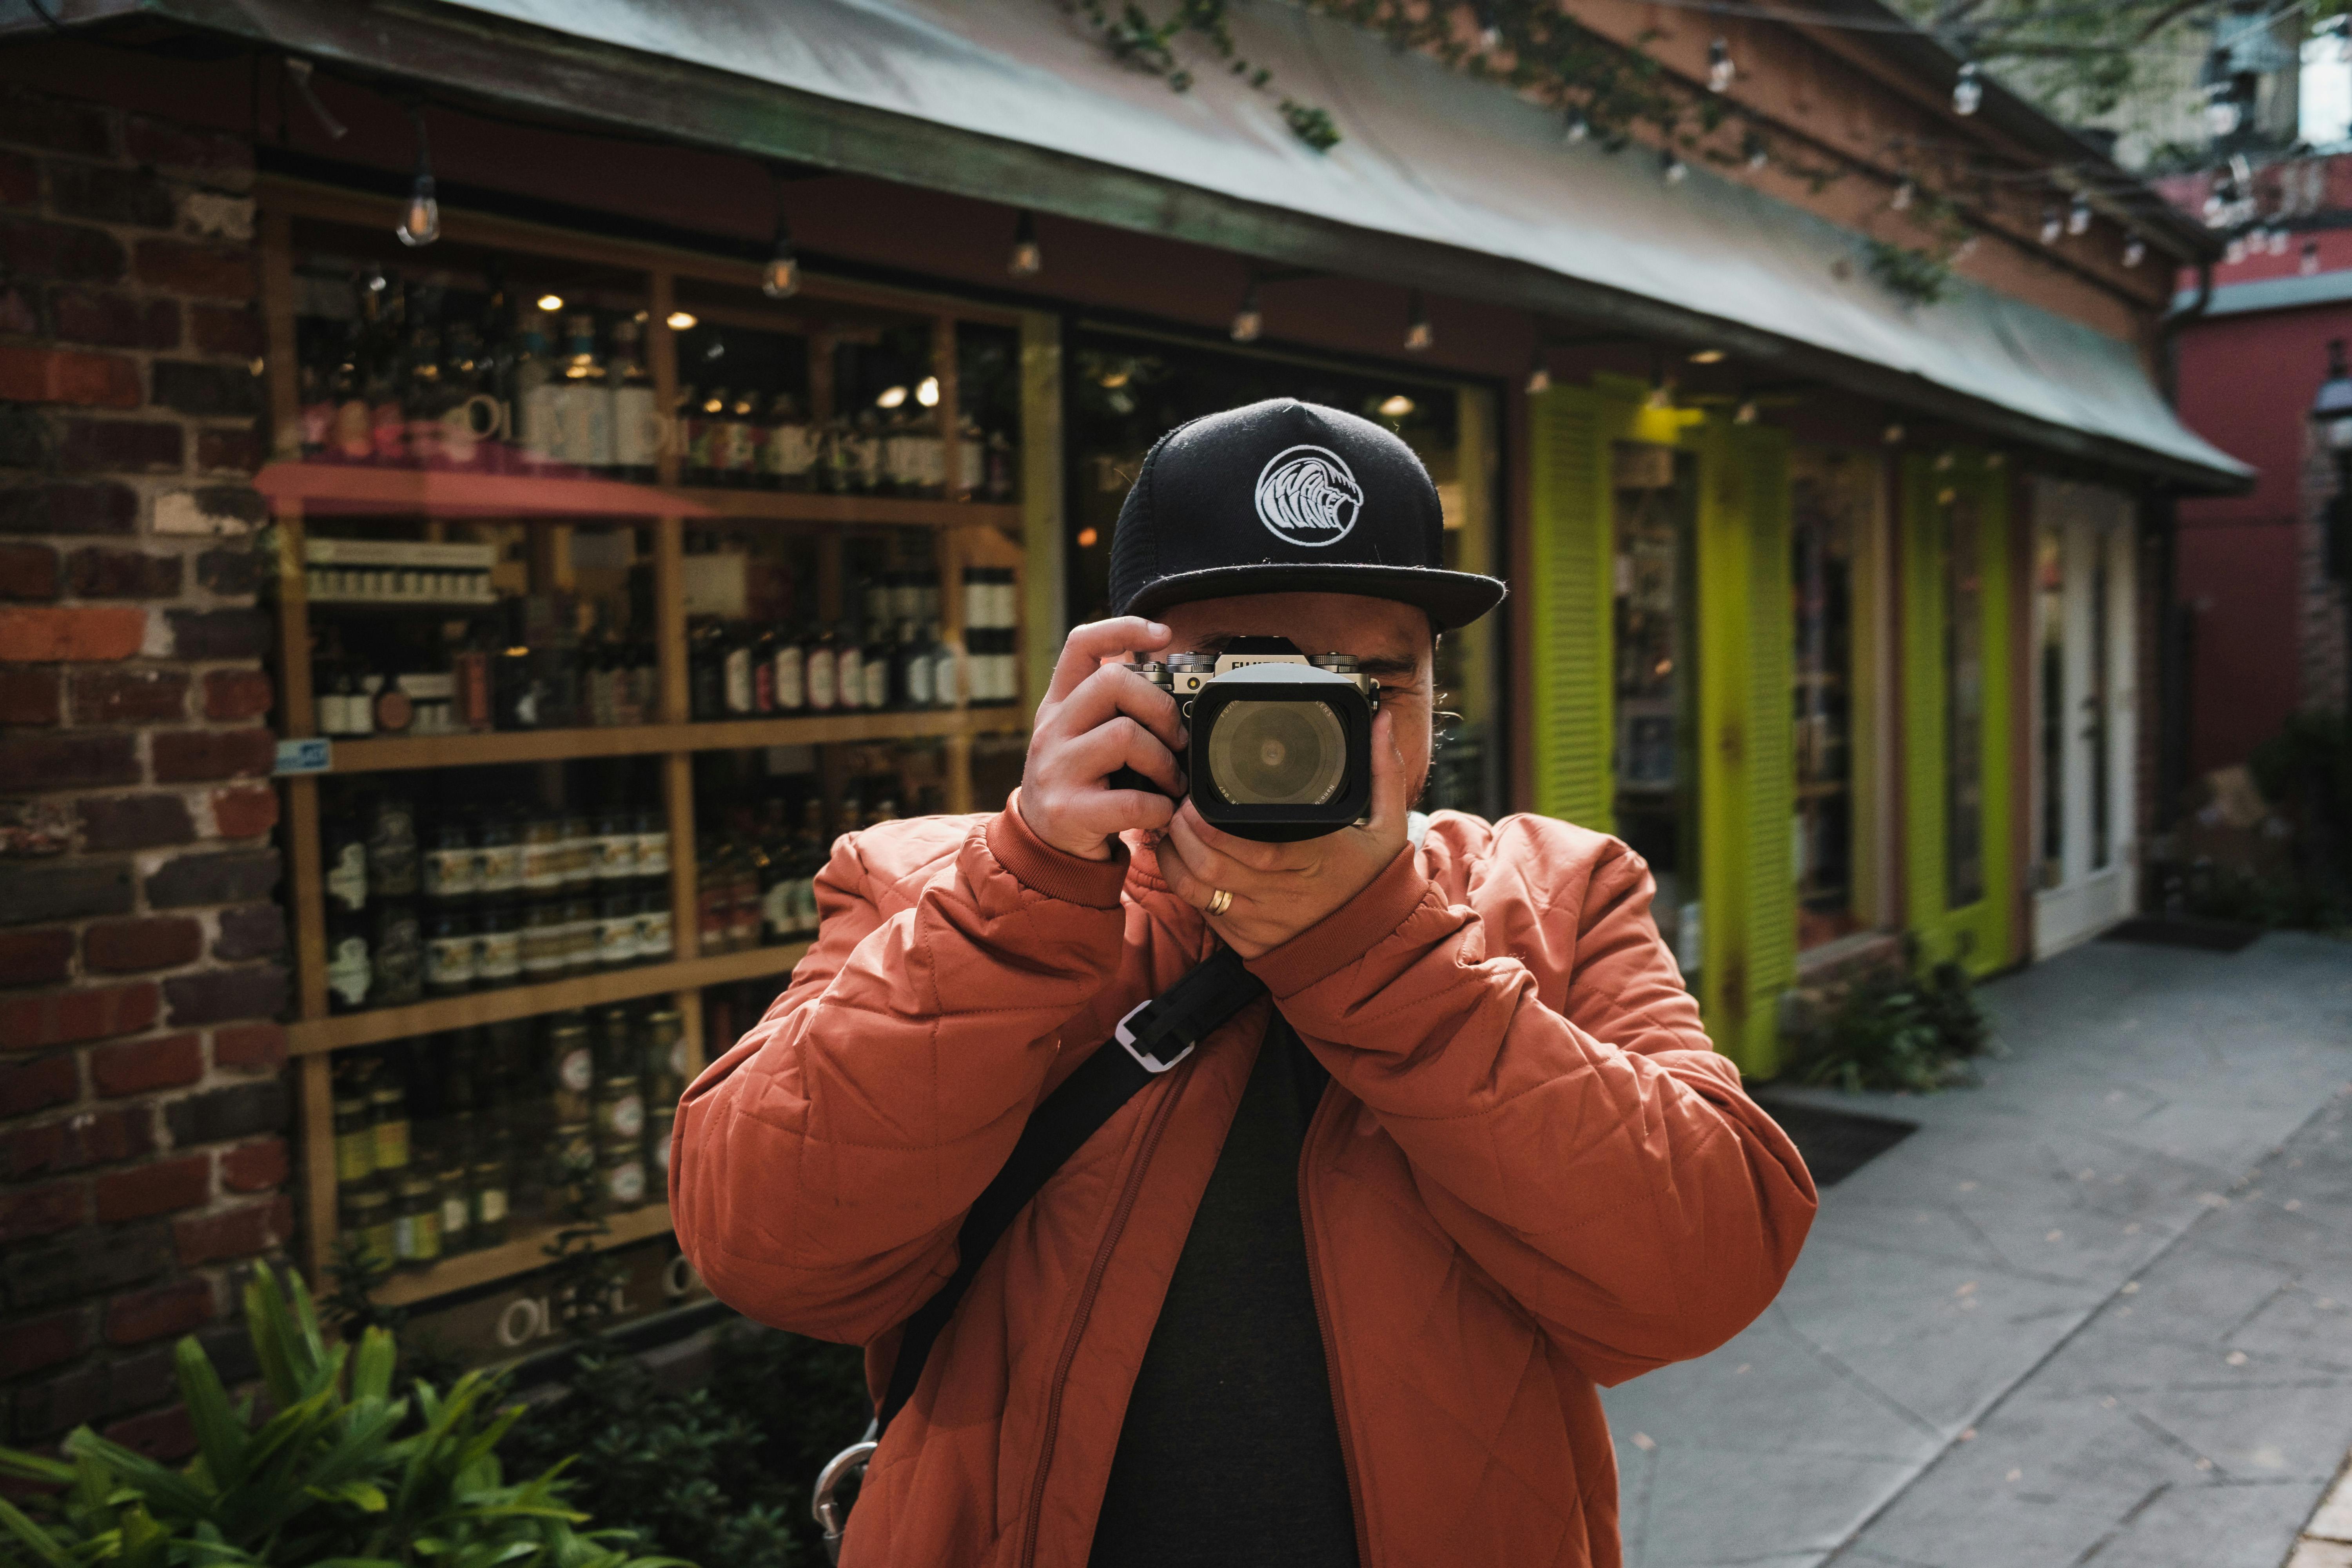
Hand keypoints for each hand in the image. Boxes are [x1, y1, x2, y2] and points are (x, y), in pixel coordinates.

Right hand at [1017, 617, 1188, 861]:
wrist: (1045, 845)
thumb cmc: (1081, 784)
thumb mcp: (1085, 738)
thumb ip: (1115, 710)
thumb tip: (1177, 688)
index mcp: (1059, 705)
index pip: (1081, 644)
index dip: (1123, 628)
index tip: (1163, 634)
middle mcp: (1052, 729)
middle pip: (1113, 683)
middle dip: (1159, 707)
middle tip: (1176, 739)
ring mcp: (1056, 768)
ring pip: (1125, 736)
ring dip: (1164, 761)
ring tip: (1171, 782)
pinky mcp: (1068, 810)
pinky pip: (1131, 800)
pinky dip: (1159, 807)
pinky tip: (1161, 813)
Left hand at [1151, 707, 1410, 958]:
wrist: (1372, 946)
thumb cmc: (1373, 880)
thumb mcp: (1389, 827)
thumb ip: (1383, 771)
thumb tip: (1382, 720)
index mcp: (1313, 861)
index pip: (1253, 846)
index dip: (1213, 826)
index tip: (1199, 798)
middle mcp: (1281, 894)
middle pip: (1212, 864)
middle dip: (1185, 830)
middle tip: (1181, 804)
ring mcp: (1259, 920)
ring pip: (1197, 887)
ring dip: (1176, 853)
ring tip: (1173, 826)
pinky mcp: (1245, 940)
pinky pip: (1200, 910)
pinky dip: (1181, 880)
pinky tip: (1178, 856)